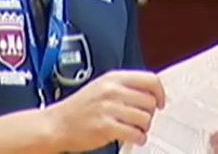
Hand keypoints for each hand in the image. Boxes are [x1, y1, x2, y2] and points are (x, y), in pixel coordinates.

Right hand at [45, 69, 165, 150]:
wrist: (56, 124)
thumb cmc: (79, 108)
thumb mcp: (102, 87)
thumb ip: (125, 87)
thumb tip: (151, 94)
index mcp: (114, 78)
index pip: (150, 80)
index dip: (160, 92)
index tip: (161, 101)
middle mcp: (112, 91)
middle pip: (150, 101)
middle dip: (150, 113)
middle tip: (143, 119)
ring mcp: (109, 109)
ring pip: (145, 118)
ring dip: (144, 127)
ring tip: (136, 130)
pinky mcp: (106, 127)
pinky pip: (135, 133)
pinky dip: (139, 138)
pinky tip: (133, 138)